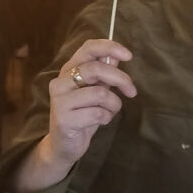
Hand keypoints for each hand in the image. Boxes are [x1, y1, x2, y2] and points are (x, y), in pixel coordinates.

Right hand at [45, 39, 136, 170]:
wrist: (64, 145)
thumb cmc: (83, 113)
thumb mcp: (96, 89)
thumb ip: (104, 72)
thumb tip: (117, 55)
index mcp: (69, 70)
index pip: (88, 48)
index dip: (110, 47)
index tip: (129, 56)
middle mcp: (60, 82)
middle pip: (96, 69)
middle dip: (121, 79)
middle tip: (132, 91)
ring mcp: (60, 101)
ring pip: (100, 93)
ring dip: (114, 104)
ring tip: (109, 111)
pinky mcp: (63, 119)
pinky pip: (97, 113)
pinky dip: (107, 117)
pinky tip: (100, 121)